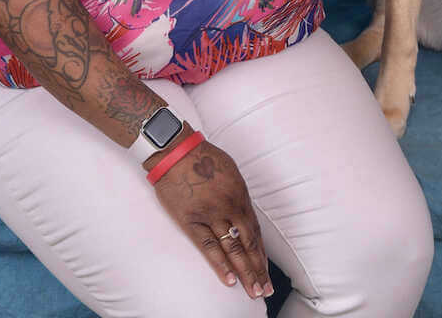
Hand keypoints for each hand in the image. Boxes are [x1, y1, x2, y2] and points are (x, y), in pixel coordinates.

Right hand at [152, 139, 273, 300]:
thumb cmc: (202, 157)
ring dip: (244, 272)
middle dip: (258, 269)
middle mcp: (230, 207)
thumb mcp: (230, 170)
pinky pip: (208, 247)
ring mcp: (211, 216)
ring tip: (253, 291)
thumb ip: (238, 194)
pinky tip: (230, 280)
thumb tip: (243, 214)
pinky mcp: (191, 221)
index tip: (265, 269)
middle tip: (266, 289)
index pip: (255, 230)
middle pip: (248, 243)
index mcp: (240, 194)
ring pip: (232, 249)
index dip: (261, 252)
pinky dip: (220, 264)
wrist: (175, 151)